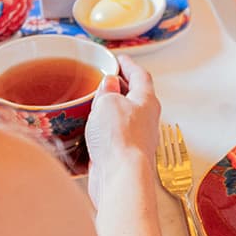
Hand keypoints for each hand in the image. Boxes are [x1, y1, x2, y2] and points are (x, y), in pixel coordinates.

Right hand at [82, 56, 159, 192]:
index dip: (129, 65)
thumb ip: (107, 91)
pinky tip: (89, 130)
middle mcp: (146, 120)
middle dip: (119, 88)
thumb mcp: (108, 103)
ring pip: (123, 119)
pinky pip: (113, 138)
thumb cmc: (119, 138)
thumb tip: (109, 84)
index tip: (119, 59)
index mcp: (147, 101)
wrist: (121, 177)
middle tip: (104, 79)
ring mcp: (135, 139)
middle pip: (134, 97)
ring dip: (109, 111)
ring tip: (92, 104)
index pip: (140, 76)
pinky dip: (102, 131)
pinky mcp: (122, 156)